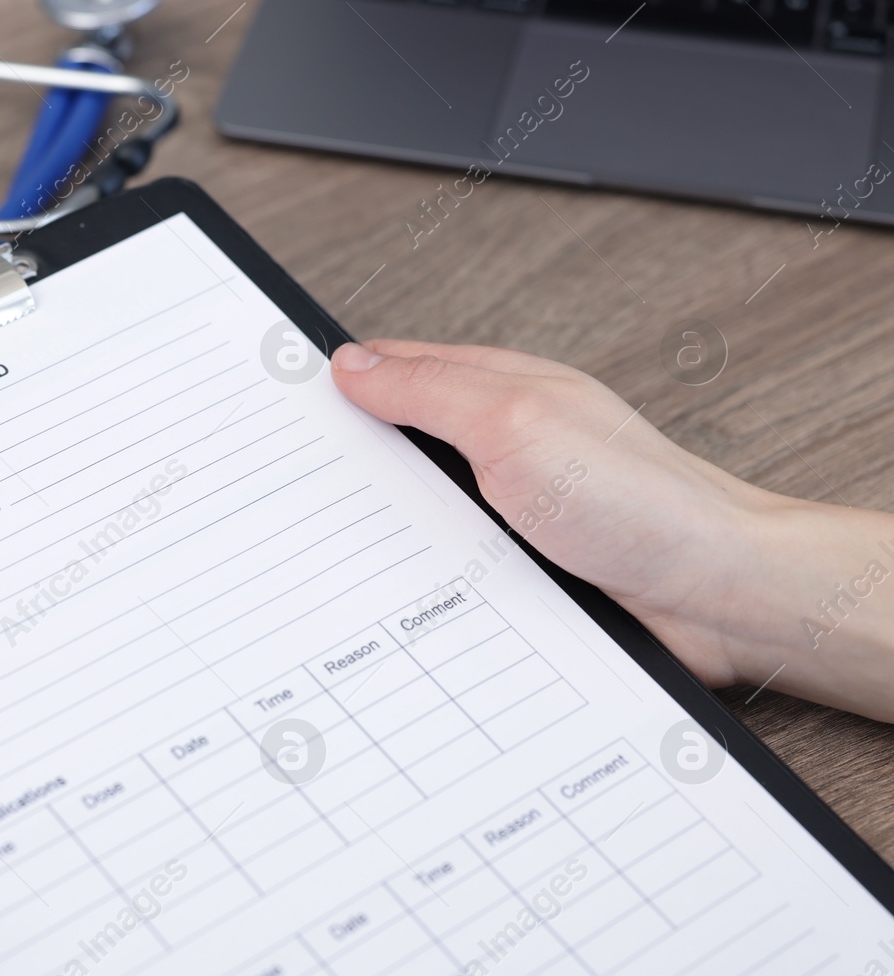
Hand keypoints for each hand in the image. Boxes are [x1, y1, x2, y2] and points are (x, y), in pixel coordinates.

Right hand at [331, 340, 893, 721]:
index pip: (393, 369)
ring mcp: (506, 510)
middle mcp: (500, 445)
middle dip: (343, 463)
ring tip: (333, 543)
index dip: (335, 382)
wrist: (714, 596)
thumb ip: (430, 391)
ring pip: (412, 513)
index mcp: (498, 389)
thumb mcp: (514, 423)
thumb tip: (354, 364)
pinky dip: (415, 579)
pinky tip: (396, 593)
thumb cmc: (641, 502)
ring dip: (381, 532)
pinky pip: (440, 568)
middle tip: (285, 482)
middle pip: (394, 445)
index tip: (276, 401)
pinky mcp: (512, 569)